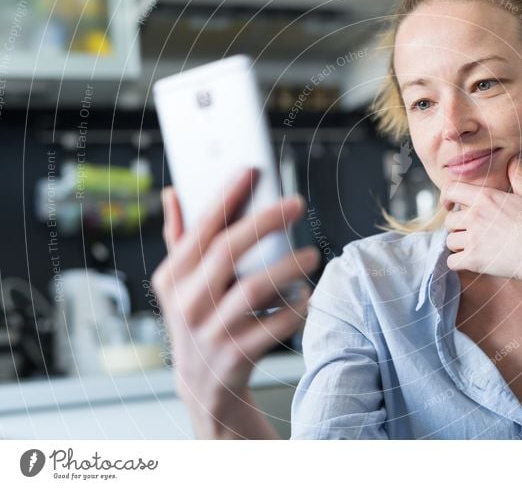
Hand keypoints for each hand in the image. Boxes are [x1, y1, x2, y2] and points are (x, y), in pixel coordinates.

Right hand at [151, 168, 319, 437]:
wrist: (204, 388)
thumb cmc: (199, 320)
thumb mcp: (180, 284)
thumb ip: (179, 238)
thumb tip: (174, 192)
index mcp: (172, 278)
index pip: (200, 228)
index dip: (226, 196)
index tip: (251, 170)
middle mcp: (186, 303)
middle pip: (227, 250)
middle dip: (265, 221)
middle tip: (296, 203)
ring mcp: (210, 332)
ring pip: (254, 288)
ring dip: (289, 266)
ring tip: (312, 255)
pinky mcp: (236, 356)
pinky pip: (275, 325)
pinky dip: (296, 307)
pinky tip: (306, 296)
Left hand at [442, 151, 521, 286]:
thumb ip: (518, 177)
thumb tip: (517, 158)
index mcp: (486, 197)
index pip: (450, 190)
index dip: (446, 197)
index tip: (449, 206)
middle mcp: (476, 215)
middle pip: (448, 220)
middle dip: (457, 227)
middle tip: (472, 233)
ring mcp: (473, 238)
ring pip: (449, 241)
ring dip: (459, 246)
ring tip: (476, 248)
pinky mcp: (474, 260)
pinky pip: (451, 261)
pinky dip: (459, 263)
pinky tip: (472, 262)